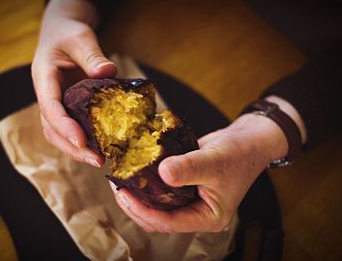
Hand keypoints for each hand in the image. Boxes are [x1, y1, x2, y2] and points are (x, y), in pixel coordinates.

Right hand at [31, 0, 115, 166]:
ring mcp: (55, 103)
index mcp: (43, 77)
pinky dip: (83, 140)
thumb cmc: (69, 33)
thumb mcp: (81, 38)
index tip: (82, 141)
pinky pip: (71, 127)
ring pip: (59, 133)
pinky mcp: (66, 107)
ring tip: (100, 160)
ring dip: (77, 149)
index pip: (49, 106)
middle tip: (97, 160)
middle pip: (52, 128)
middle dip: (72, 147)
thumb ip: (92, 55)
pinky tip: (100, 147)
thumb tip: (109, 71)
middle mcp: (46, 94)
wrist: (62, 34)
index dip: (64, 126)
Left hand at [109, 113, 289, 232]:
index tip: (124, 194)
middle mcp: (196, 212)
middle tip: (117, 187)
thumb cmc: (238, 153)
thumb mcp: (214, 161)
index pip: (169, 223)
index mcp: (207, 217)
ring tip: (121, 180)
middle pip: (158, 218)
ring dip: (139, 196)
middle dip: (135, 205)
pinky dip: (147, 184)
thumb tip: (162, 172)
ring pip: (157, 206)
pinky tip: (135, 172)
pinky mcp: (184, 186)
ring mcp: (189, 200)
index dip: (143, 211)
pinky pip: (161, 191)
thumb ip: (188, 168)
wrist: (247, 140)